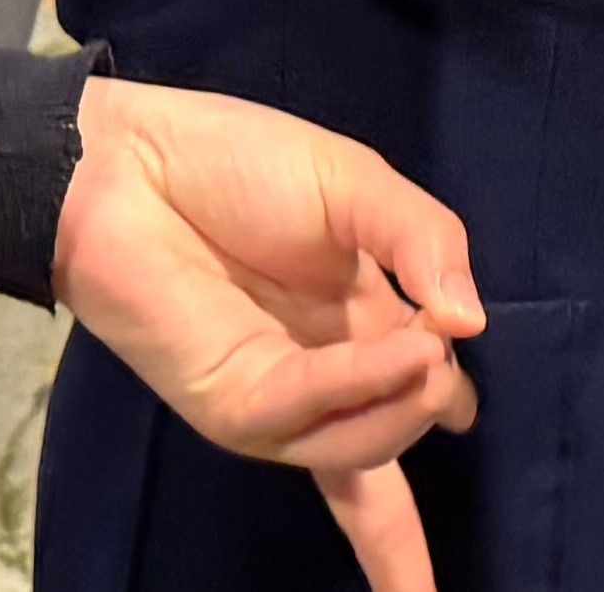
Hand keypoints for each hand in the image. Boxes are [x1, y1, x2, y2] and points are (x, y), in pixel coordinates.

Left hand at [57, 76, 483, 591]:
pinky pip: (309, 409)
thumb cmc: (235, 163)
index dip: (448, 409)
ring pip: (362, 444)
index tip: (468, 410)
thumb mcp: (356, 185)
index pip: (415, 395)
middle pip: (394, 438)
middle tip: (442, 361)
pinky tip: (404, 351)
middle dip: (435, 409)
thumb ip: (425, 240)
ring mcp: (276, 399)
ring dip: (407, 405)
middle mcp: (322, 375)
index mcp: (356, 326)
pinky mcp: (233, 402)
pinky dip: (363, 385)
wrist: (131, 159)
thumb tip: (472, 323)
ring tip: (429, 350)